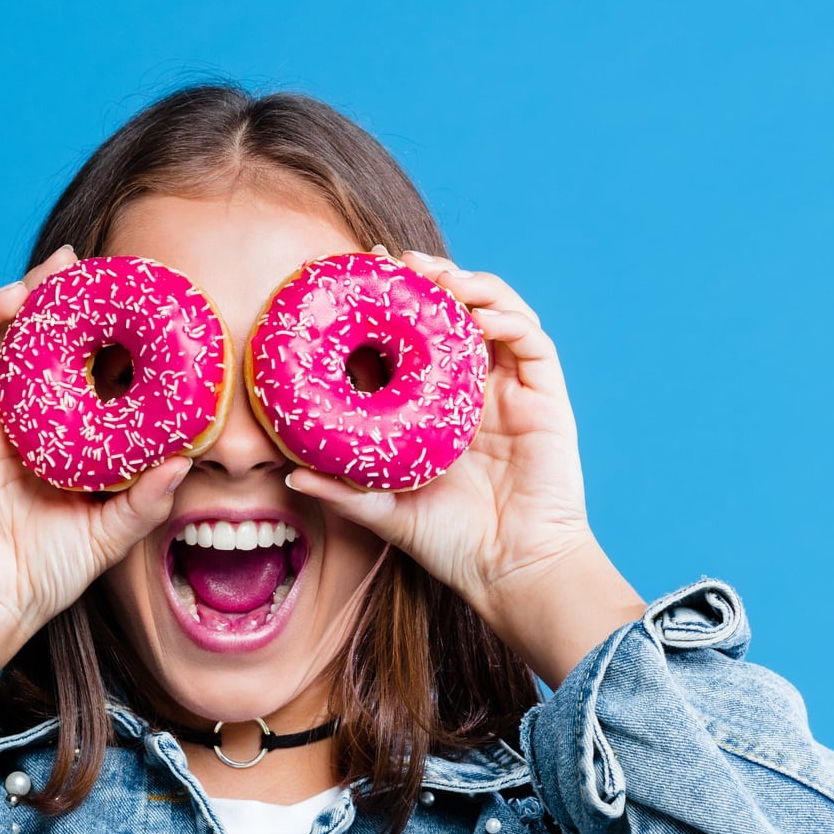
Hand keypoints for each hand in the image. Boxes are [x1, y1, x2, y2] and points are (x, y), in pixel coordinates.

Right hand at [0, 245, 190, 644]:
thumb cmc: (47, 571)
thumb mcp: (111, 532)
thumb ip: (146, 499)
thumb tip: (184, 461)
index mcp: (49, 432)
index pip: (69, 362)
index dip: (87, 324)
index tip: (116, 291)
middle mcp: (9, 418)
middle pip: (21, 338)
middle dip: (43, 295)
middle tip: (73, 263)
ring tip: (22, 286)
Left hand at [282, 249, 644, 684]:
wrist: (511, 571)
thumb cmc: (451, 544)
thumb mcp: (385, 512)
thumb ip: (342, 492)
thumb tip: (287, 474)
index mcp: (436, 406)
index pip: (412, 338)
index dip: (392, 301)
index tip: (360, 274)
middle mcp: (473, 388)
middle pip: (455, 311)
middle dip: (429, 277)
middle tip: (396, 262)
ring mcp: (512, 389)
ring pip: (495, 311)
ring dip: (469, 284)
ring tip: (436, 278)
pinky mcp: (545, 396)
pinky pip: (531, 340)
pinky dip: (507, 316)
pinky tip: (478, 315)